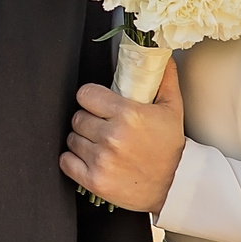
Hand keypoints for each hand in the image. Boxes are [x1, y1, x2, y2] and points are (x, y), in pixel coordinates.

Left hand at [61, 57, 185, 213]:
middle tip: (102, 126)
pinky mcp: (94, 180)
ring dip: (82, 140)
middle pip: (78, 117)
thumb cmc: (169, 147)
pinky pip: (66, 161)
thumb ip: (165, 80)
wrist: (174, 185)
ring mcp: (101, 160)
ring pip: (72, 138)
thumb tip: (163, 56)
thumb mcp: (172, 110)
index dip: (91, 98)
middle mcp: (112, 137)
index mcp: (128, 115)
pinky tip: (90, 159)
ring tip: (100, 144)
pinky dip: (74, 160)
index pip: (86, 95)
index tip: (98, 104)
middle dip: (88, 119)